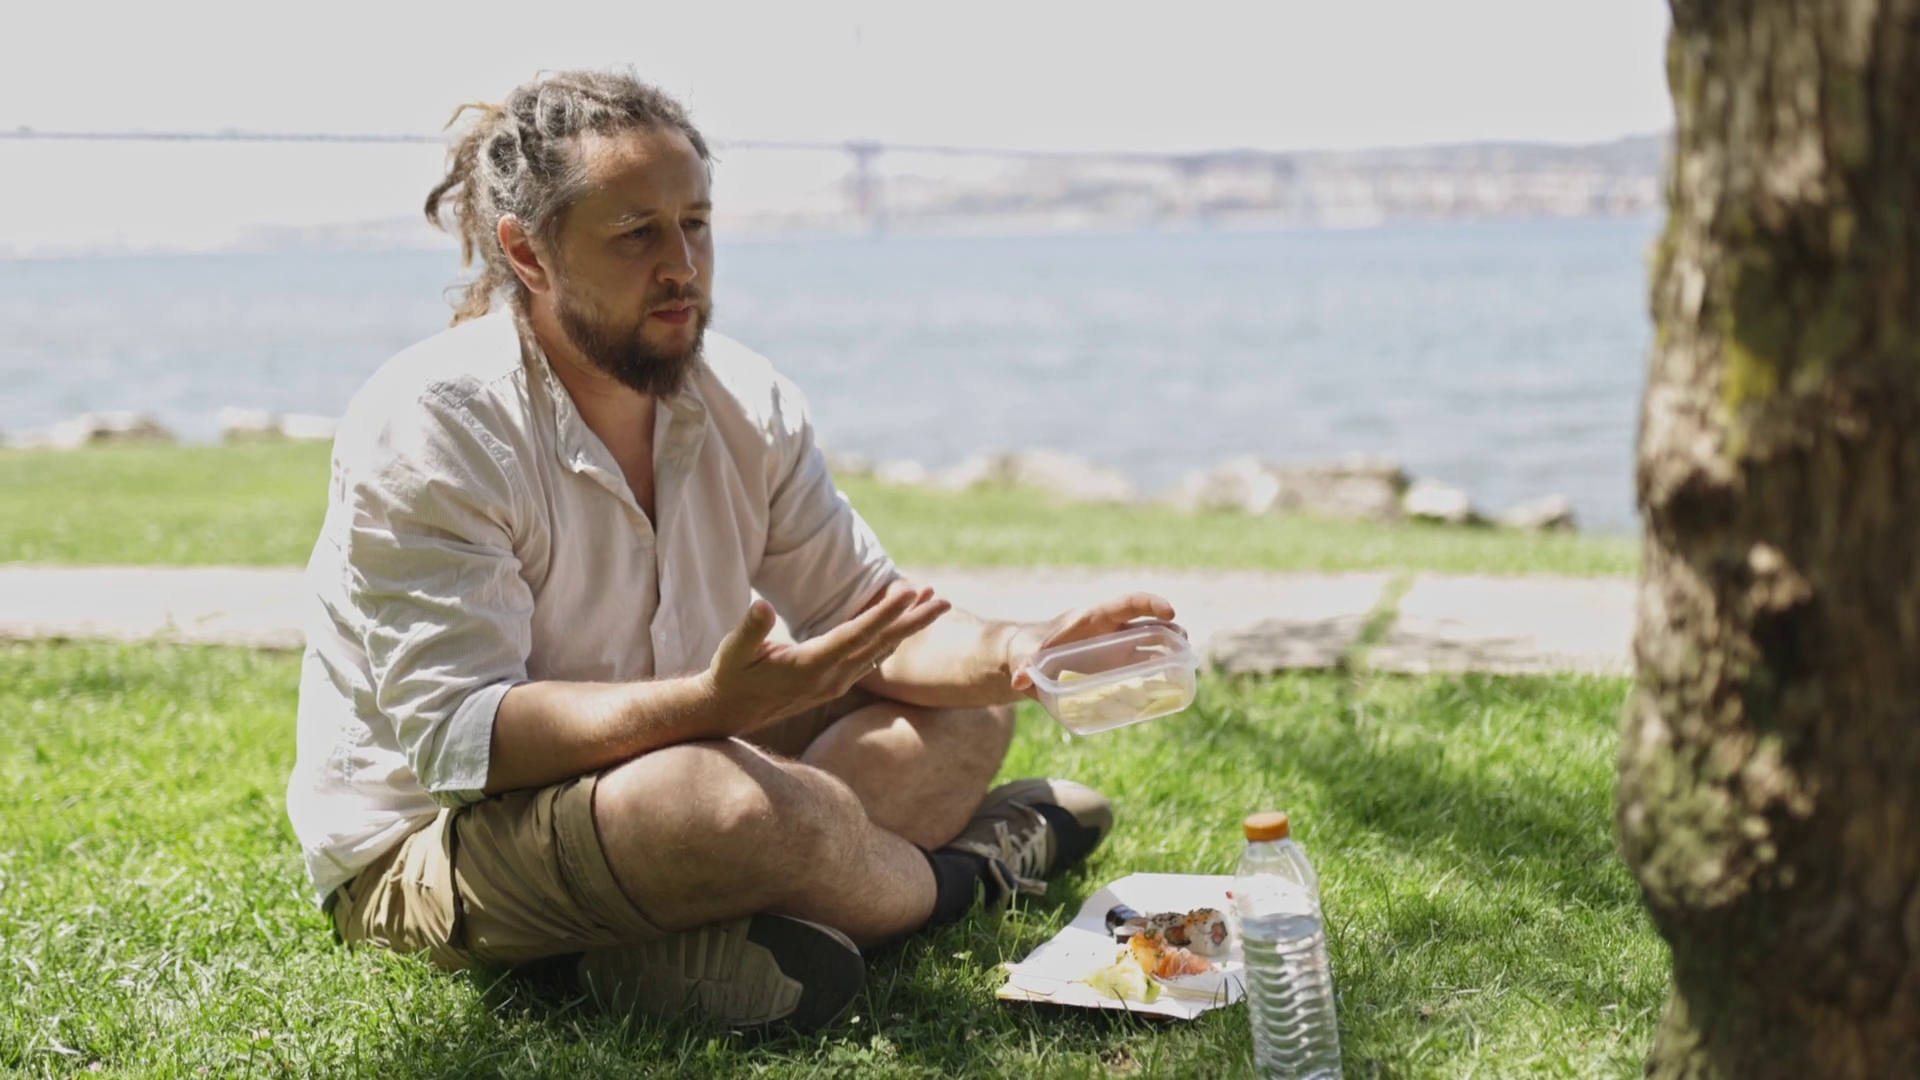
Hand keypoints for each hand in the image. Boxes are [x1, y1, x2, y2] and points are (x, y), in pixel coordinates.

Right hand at [703, 584, 950, 731]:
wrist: (728, 713)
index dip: (883, 613)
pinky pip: (871, 658)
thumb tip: (762, 606)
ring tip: (934, 604)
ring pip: (880, 651)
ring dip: (908, 628)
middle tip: (943, 599)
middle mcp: (831, 677)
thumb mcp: (732, 652)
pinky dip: (891, 638)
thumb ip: (749, 629)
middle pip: (880, 644)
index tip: (908, 593)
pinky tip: (904, 625)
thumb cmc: (729, 676)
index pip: (856, 635)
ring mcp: (835, 683)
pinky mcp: (835, 684)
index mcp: (811, 666)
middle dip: (913, 621)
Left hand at [1005, 592, 1178, 697]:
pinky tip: (1172, 684)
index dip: (1150, 604)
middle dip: (1170, 629)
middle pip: (1147, 622)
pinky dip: (1160, 671)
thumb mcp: (1023, 657)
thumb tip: (1021, 681)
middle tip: (1185, 644)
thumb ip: (1023, 667)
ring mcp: (1116, 647)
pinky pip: (1144, 665)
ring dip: (1171, 649)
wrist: (1028, 660)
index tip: (1170, 612)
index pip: (1127, 604)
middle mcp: (1110, 629)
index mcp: (1092, 618)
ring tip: (1186, 664)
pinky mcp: (1116, 666)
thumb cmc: (1027, 651)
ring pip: (1151, 643)